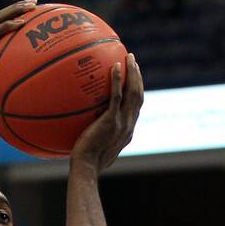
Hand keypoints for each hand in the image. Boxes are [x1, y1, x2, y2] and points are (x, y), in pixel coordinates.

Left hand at [69, 53, 143, 171]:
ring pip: (134, 93)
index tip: (133, 77)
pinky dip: (117, 80)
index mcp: (127, 130)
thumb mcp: (96, 146)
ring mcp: (122, 123)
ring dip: (133, 74)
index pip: (137, 107)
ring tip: (128, 58)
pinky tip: (114, 66)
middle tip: (133, 61)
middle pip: (139, 96)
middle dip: (138, 77)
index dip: (137, 90)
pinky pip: (117, 96)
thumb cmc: (86, 162)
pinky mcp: (112, 121)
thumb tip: (85, 122)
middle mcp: (129, 125)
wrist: (87, 167)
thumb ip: (96, 133)